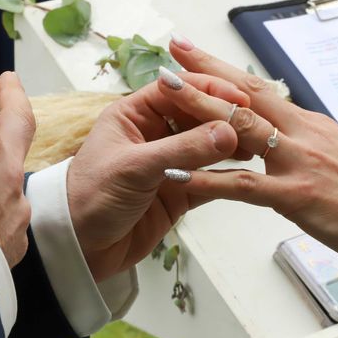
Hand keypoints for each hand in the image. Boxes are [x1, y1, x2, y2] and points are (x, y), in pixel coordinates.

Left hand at [66, 72, 249, 281]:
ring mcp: (170, 163)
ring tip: (257, 145)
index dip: (207, 89)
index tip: (239, 98)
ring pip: (207, 145)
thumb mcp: (135, 167)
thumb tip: (228, 131)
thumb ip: (182, 149)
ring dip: (230, 143)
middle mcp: (154, 133)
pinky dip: (226, 173)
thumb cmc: (91, 197)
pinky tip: (245, 169)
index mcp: (134, 115)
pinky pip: (209, 176)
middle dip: (224, 116)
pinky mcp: (180, 191)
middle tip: (254, 122)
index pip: (176, 90)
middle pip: (197, 115)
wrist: (79, 249)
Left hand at [158, 38, 337, 271]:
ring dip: (199, 106)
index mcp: (310, 124)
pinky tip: (179, 172)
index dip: (227, 72)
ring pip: (239, 126)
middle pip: (246, 92)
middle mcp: (301, 133)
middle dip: (206, 69)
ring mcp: (298, 161)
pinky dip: (207, 178)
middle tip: (174, 49)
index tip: (201, 55)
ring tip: (165, 89)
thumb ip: (309, 145)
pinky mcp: (297, 195)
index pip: (261, 89)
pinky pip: (242, 185)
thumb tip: (287, 140)